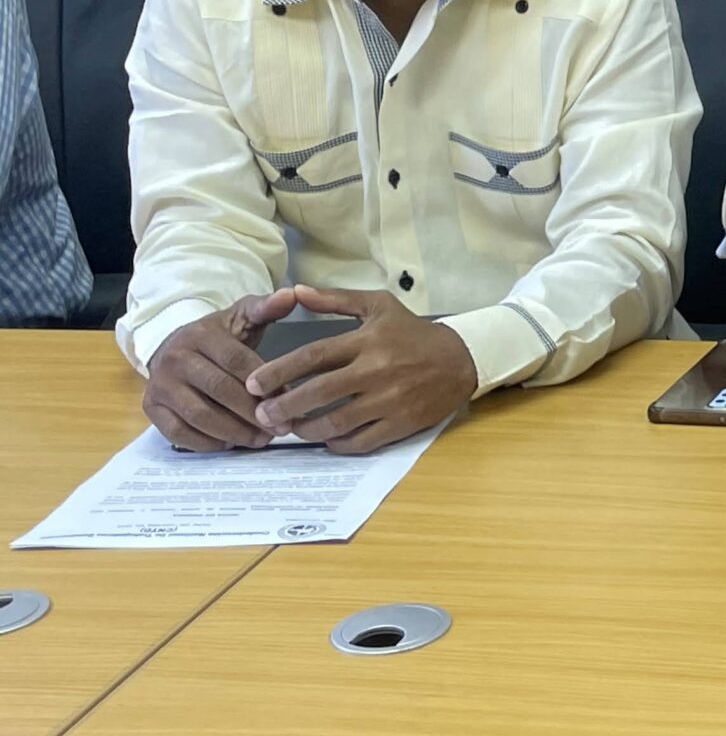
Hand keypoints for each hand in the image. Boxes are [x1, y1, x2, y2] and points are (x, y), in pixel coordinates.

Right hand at [142, 290, 300, 450]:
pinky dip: (207, 443)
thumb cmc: (217, 336)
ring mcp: (160, 385)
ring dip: (234, 432)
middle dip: (253, 413)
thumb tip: (290, 294)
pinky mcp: (150, 407)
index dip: (266, 383)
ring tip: (260, 440)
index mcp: (201, 335)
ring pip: (200, 415)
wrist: (172, 346)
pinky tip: (231, 445)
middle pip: (220, 391)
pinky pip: (179, 433)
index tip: (289, 400)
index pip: (237, 361)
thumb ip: (266, 308)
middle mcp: (175, 359)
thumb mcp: (240, 316)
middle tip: (279, 429)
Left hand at [244, 286, 476, 453]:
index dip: (278, 371)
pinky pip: (361, 440)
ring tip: (289, 427)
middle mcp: (376, 370)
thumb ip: (335, 299)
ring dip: (305, 428)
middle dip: (283, 406)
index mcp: (366, 340)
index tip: (253, 383)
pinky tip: (325, 438)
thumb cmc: (414, 333)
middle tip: (262, 414)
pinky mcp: (402, 423)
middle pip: (318, 393)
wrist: (462, 359)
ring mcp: (390, 400)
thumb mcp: (378, 306)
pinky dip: (337, 443)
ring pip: (336, 422)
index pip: (313, 356)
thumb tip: (295, 292)